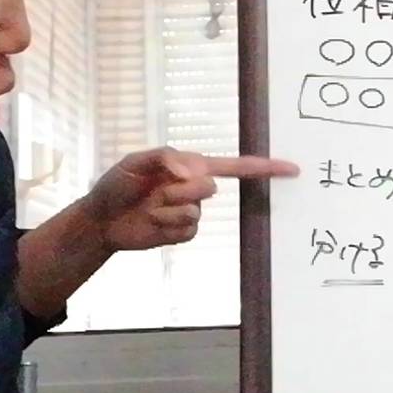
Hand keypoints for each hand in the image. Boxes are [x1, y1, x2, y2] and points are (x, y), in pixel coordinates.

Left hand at [83, 147, 299, 251]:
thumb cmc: (117, 185)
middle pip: (209, 189)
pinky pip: (186, 232)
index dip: (263, 168)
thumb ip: (166, 158)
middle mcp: (195, 188)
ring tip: (148, 210)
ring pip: (195, 213)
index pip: (234, 167)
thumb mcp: (135, 162)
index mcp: (190, 167)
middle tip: (156, 192)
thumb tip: (192, 172)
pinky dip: (166, 228)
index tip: (291, 168)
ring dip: (168, 212)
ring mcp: (190, 213)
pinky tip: (152, 225)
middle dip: (181, 190)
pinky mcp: (182, 234)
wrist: (101, 220)